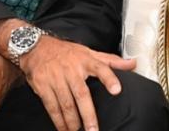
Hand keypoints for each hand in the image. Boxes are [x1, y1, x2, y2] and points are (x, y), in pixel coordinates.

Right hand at [19, 36, 135, 130]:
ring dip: (72, 121)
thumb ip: (110, 61)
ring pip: (66, 103)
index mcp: (85, 60)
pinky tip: (63, 128)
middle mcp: (71, 69)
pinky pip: (51, 106)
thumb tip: (133, 63)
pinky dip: (57, 119)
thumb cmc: (66, 52)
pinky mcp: (42, 85)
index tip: (116, 90)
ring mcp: (56, 77)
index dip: (109, 78)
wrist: (35, 47)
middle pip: (81, 94)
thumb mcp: (88, 52)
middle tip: (93, 130)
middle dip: (88, 114)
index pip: (100, 67)